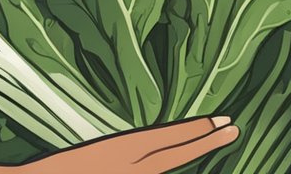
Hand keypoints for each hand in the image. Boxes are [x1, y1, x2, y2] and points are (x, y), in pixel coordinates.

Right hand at [19, 116, 239, 173]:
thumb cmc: (56, 168)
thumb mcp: (92, 152)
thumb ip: (124, 150)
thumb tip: (148, 144)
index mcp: (116, 151)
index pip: (165, 138)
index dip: (196, 130)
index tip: (223, 121)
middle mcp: (127, 167)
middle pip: (174, 155)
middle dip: (206, 142)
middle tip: (234, 129)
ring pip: (164, 171)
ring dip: (188, 159)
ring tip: (215, 141)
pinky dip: (163, 171)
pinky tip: (175, 163)